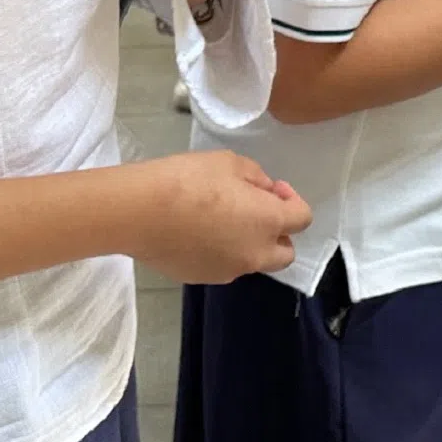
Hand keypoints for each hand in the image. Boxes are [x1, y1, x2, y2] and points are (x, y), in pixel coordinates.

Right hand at [120, 150, 309, 282]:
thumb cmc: (188, 180)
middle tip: (256, 211)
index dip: (292, 200)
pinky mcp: (201, 278)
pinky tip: (197, 232)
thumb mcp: (230, 163)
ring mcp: (228, 271)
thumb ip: (257, 178)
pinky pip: (223, 265)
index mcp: (268, 223)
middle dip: (279, 233)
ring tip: (221, 219)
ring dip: (248, 243)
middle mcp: (254, 254)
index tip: (273, 188)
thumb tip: (264, 192)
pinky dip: (222, 251)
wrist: (140, 212)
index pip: (302, 219)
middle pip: (285, 254)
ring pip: (252, 261)